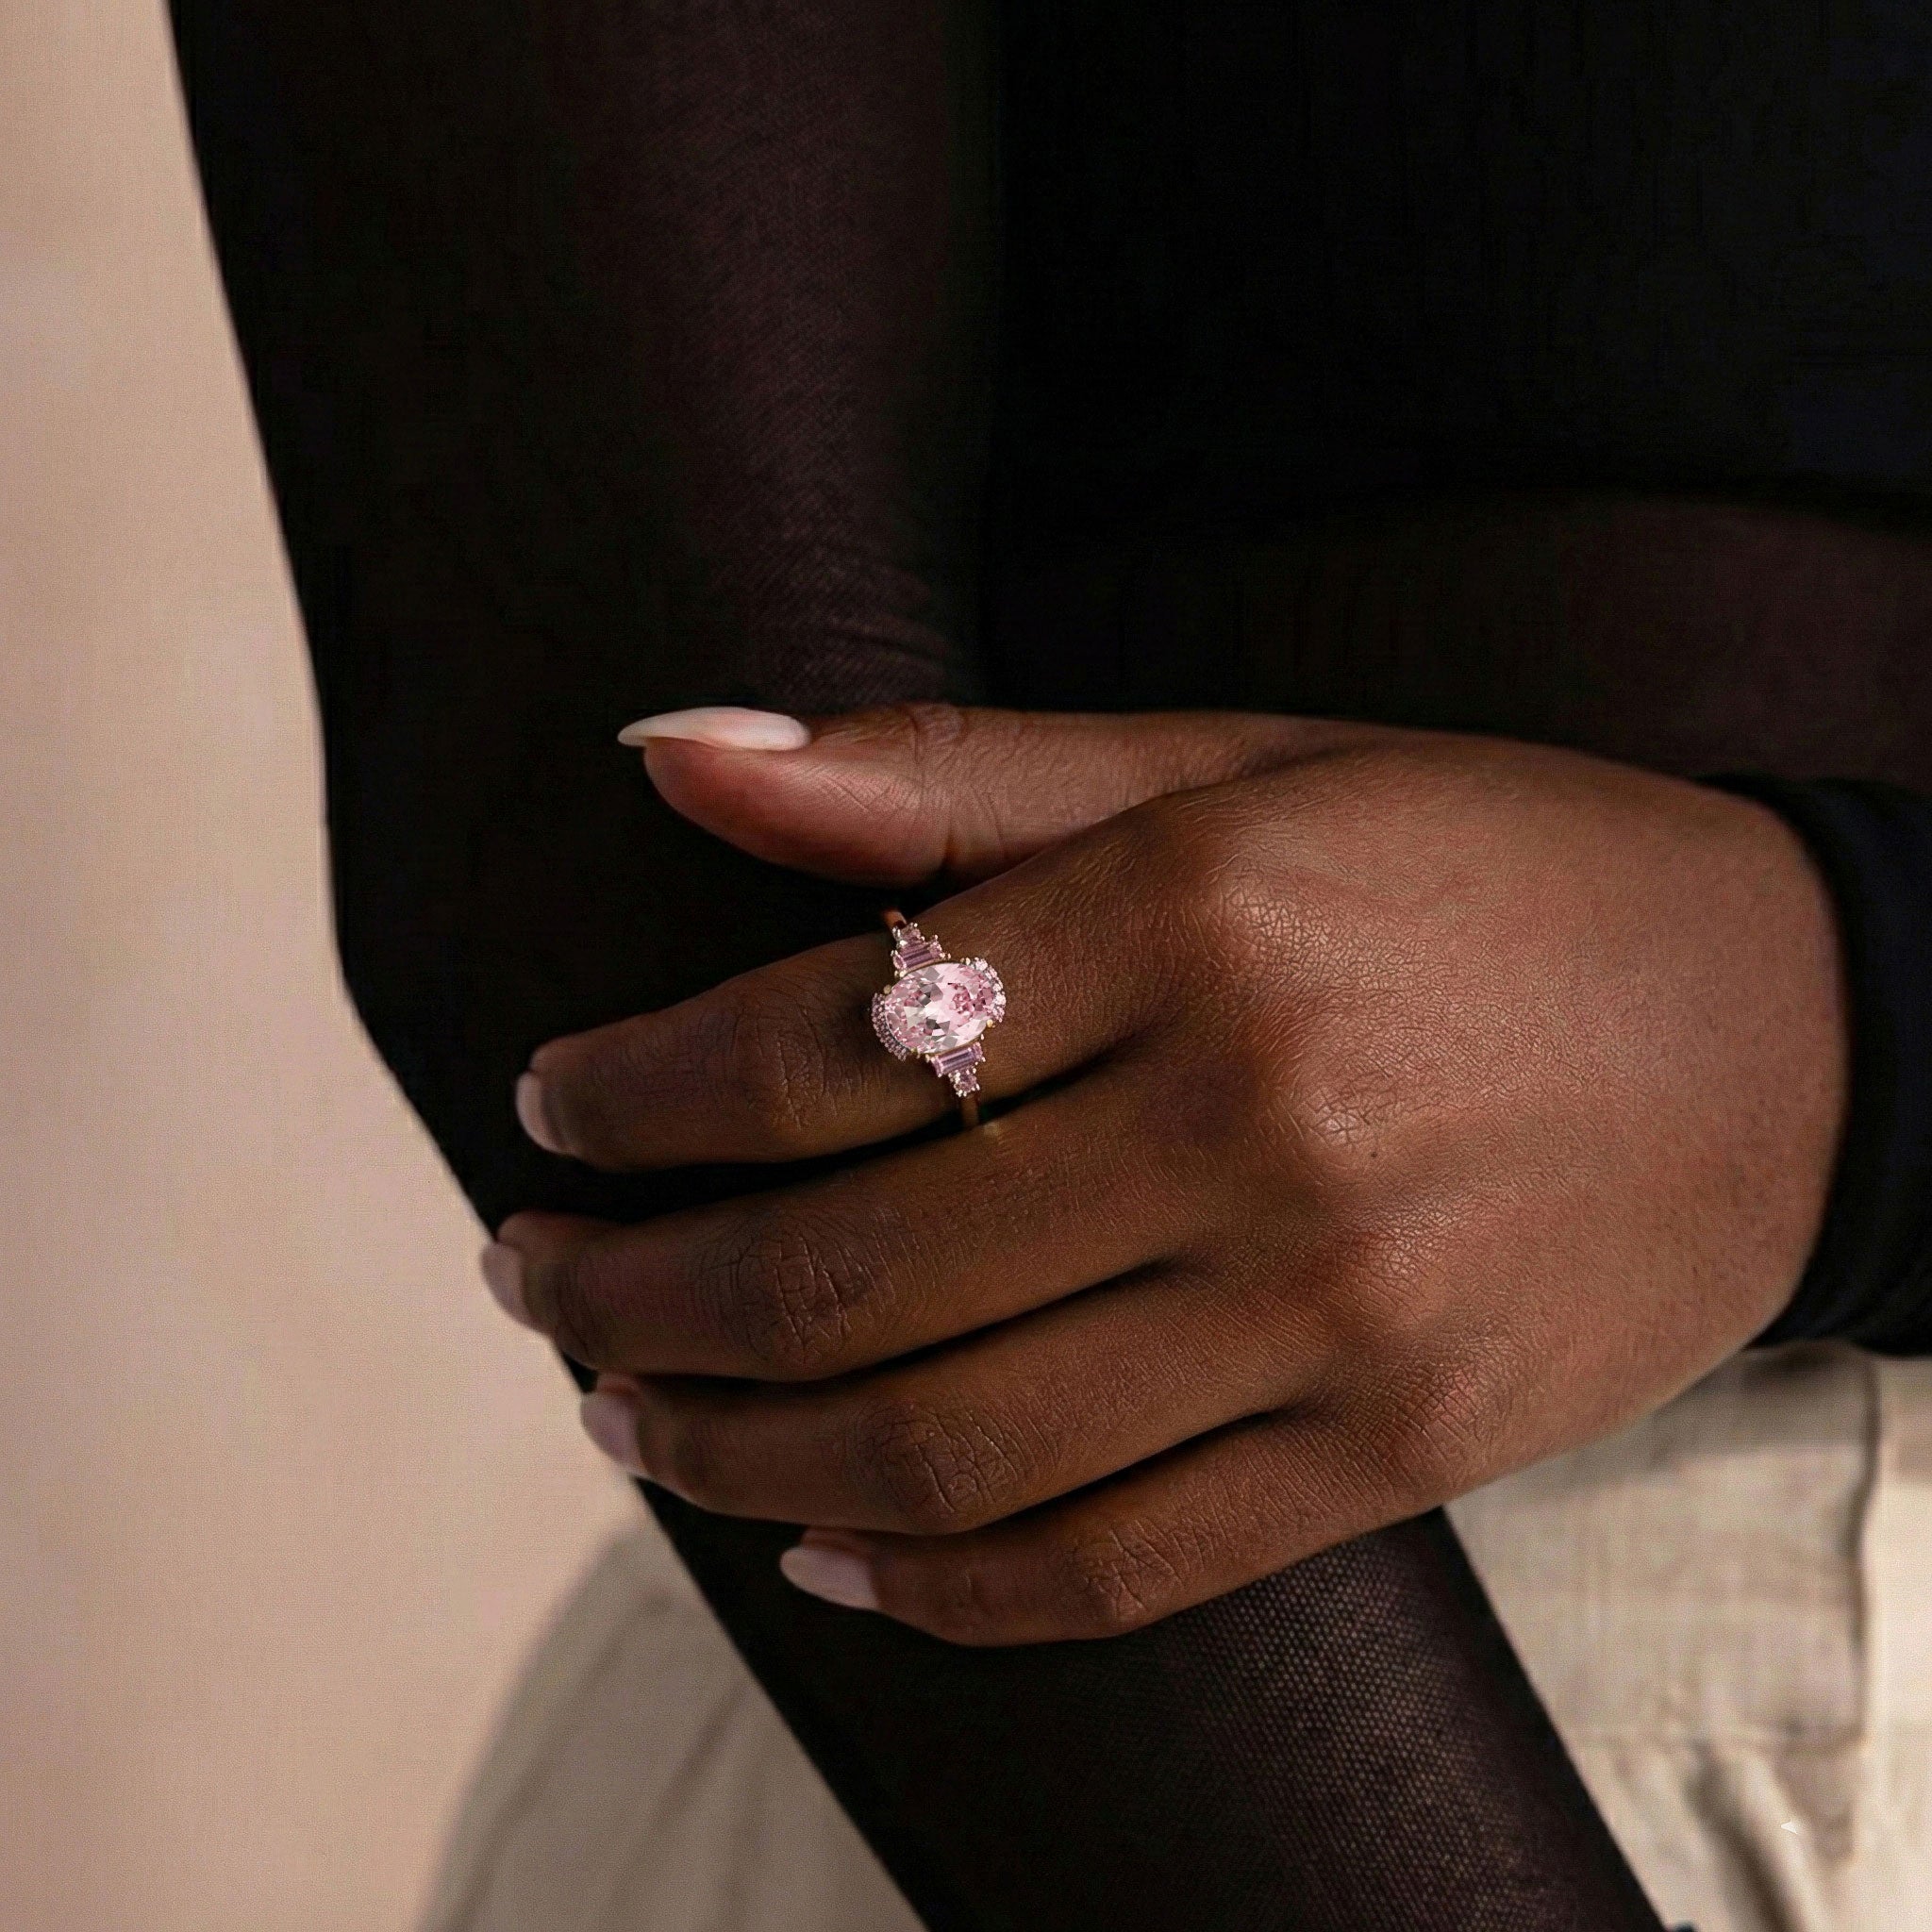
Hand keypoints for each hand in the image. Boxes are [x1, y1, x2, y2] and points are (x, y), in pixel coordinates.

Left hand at [486, 703, 1845, 1643]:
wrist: (1792, 1029)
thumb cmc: (1481, 866)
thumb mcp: (1231, 765)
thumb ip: (941, 771)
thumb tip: (667, 748)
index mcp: (1198, 916)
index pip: (819, 1038)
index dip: (635, 1089)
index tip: (548, 1103)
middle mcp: (1258, 1124)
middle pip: (851, 1265)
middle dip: (631, 1293)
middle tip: (527, 1281)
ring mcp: (1335, 1316)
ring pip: (951, 1442)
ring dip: (734, 1450)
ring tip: (626, 1419)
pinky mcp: (1396, 1452)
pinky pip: (1117, 1568)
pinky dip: (936, 1583)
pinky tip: (821, 1546)